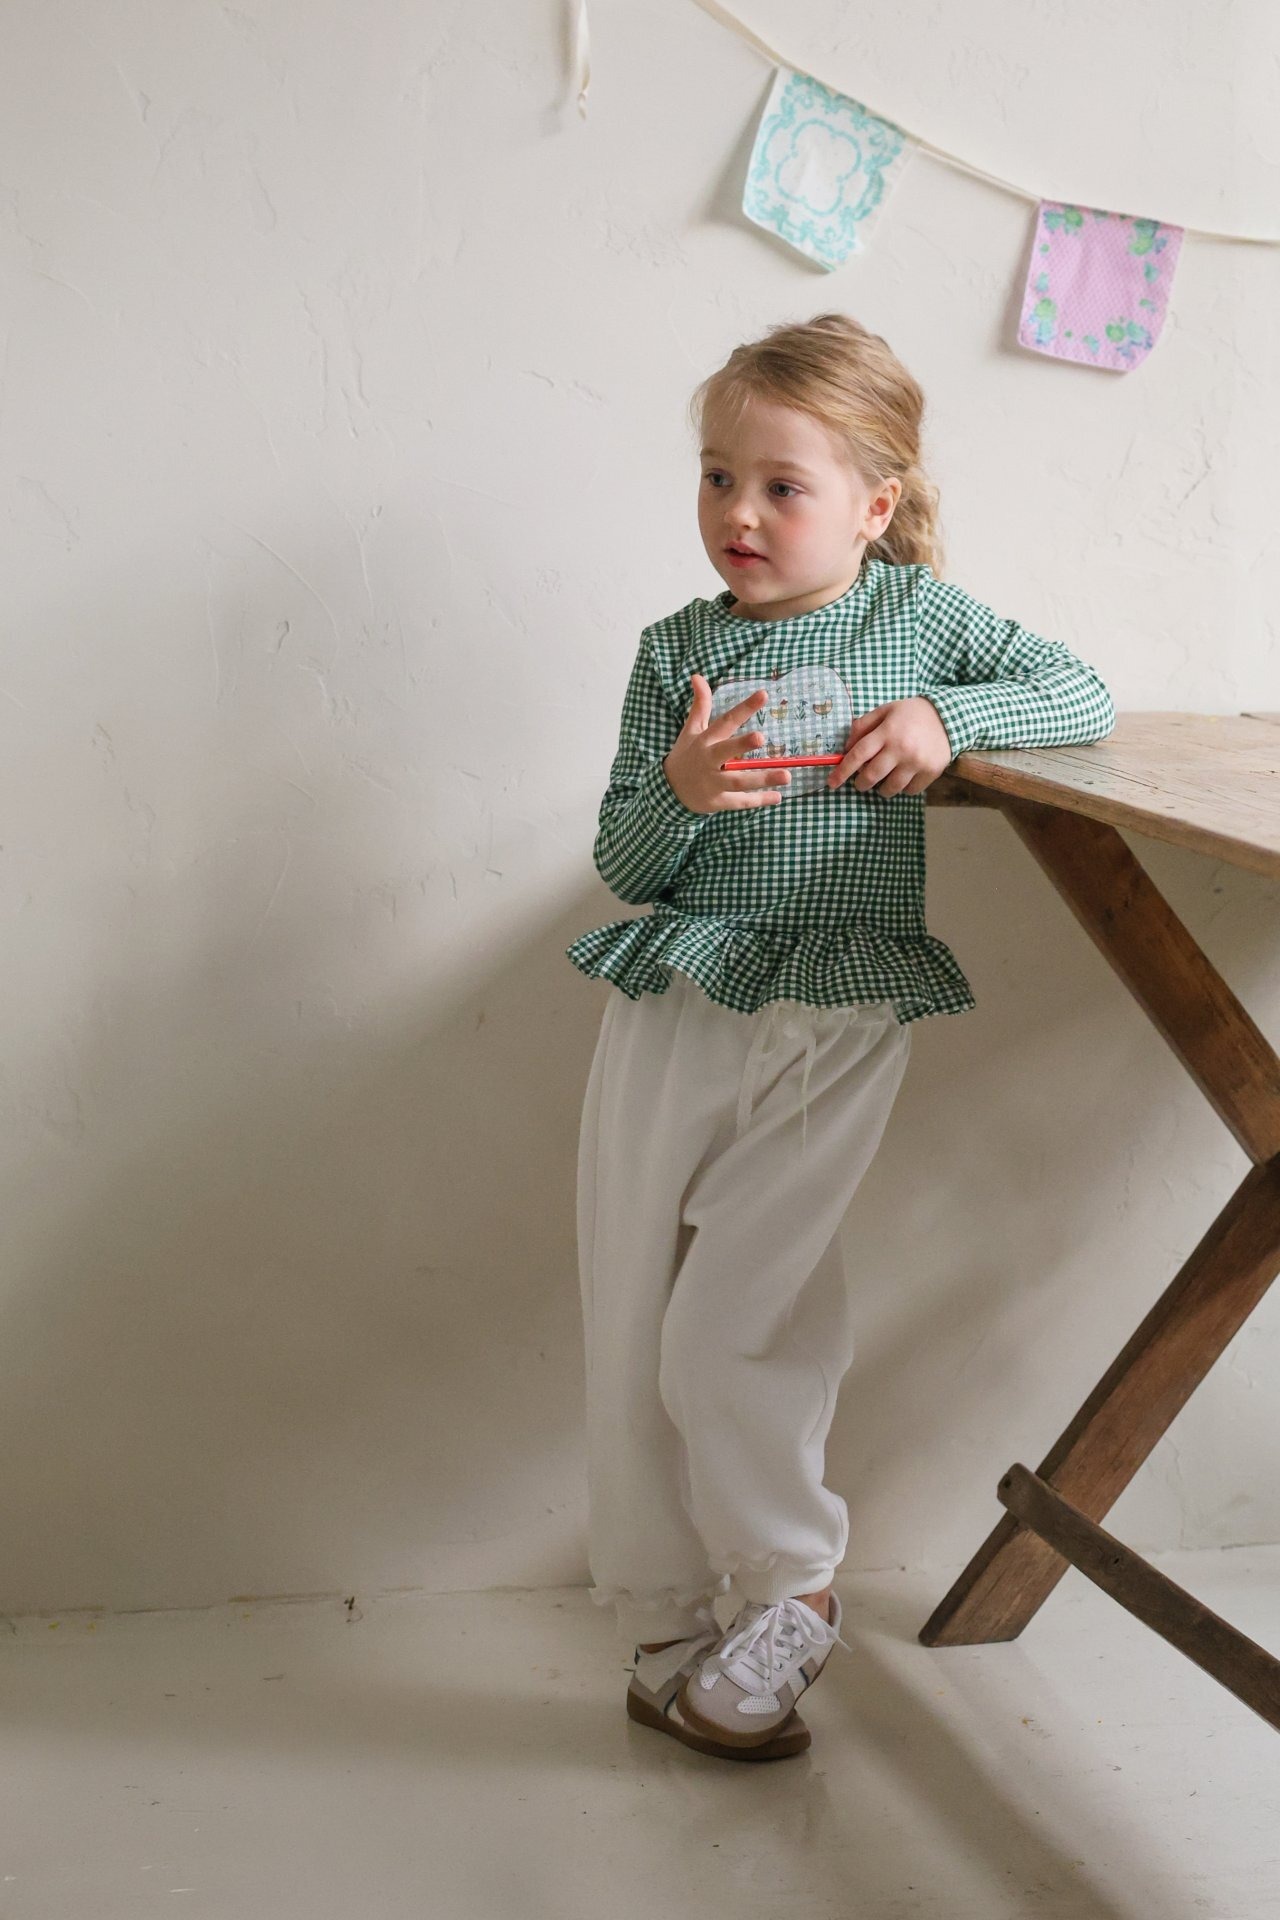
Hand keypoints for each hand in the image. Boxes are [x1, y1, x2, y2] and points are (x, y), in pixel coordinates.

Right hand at [663, 674, 791, 813]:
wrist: (669, 790)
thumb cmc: (687, 755)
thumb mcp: (691, 730)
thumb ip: (701, 704)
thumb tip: (697, 676)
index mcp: (705, 740)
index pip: (726, 721)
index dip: (744, 708)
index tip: (763, 694)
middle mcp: (708, 760)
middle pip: (726, 751)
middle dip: (742, 745)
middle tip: (761, 737)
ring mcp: (712, 782)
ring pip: (738, 781)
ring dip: (762, 778)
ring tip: (787, 776)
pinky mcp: (717, 801)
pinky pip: (739, 801)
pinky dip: (758, 801)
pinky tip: (777, 797)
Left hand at [827, 697, 952, 795]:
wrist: (949, 716)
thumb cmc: (911, 714)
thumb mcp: (885, 711)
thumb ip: (863, 726)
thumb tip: (845, 748)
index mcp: (887, 731)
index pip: (858, 755)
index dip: (842, 771)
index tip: (832, 783)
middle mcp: (901, 748)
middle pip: (871, 776)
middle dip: (860, 783)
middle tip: (860, 782)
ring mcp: (917, 762)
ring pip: (889, 788)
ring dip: (880, 789)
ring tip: (883, 780)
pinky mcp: (930, 772)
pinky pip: (908, 791)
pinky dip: (901, 789)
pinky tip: (902, 777)